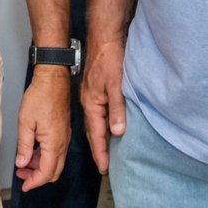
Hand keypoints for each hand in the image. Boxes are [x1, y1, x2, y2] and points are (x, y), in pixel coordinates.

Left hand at [15, 66, 70, 190]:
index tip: (25, 186)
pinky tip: (33, 151)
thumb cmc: (40, 96)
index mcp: (54, 143)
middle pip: (54, 171)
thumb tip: (22, 164)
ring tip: (24, 163)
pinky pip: (56, 151)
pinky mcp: (63, 131)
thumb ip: (24, 145)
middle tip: (22, 176)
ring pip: (55, 162)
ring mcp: (64, 137)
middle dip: (38, 177)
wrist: (54, 80)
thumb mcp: (26, 122)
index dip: (35, 182)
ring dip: (41, 166)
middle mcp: (63, 143)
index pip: (46, 172)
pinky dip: (45, 157)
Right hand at [81, 35, 126, 173]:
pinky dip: (102, 123)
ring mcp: (91, 95)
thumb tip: (118, 132)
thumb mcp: (116, 85)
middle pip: (93, 130)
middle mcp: (89, 101)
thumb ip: (118, 109)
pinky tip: (109, 125)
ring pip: (95, 121)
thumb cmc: (110, 59)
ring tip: (106, 150)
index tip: (104, 168)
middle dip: (98, 148)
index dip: (101, 151)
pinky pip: (98, 112)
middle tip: (104, 165)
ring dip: (100, 136)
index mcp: (92, 103)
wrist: (105, 38)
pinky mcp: (95, 89)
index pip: (97, 133)